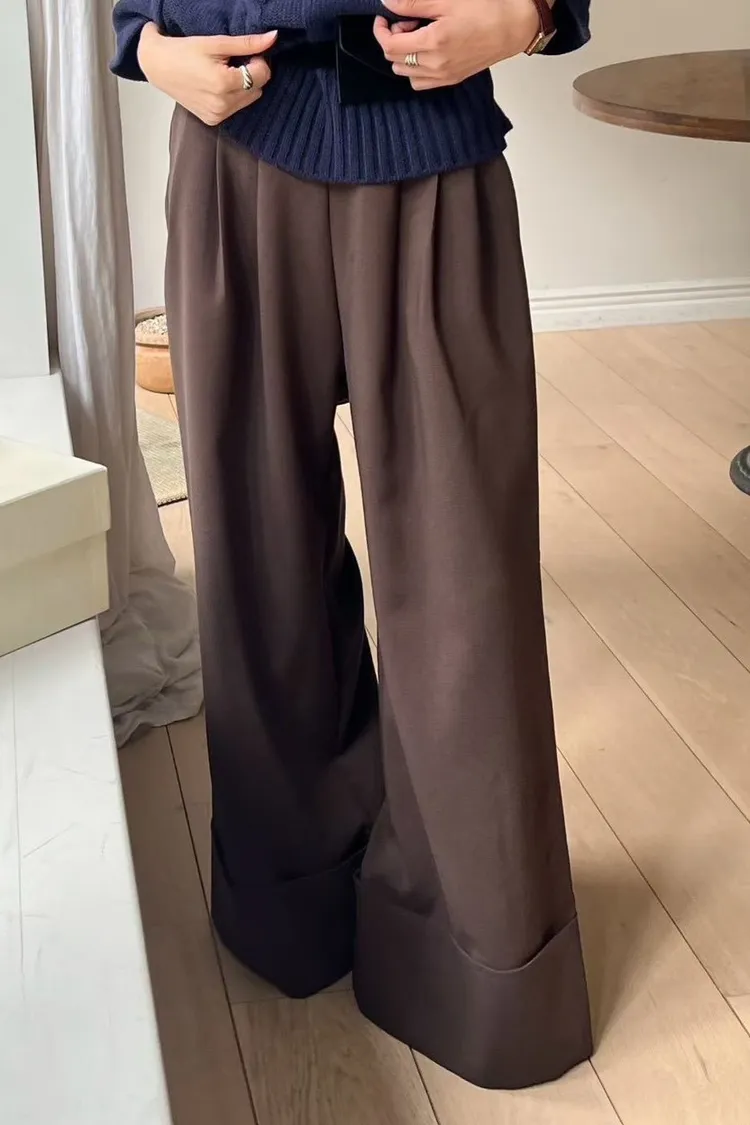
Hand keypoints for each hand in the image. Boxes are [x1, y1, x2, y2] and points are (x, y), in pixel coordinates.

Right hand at [137, 23, 276, 125]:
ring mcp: (217, 116)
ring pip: (249, 100)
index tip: (246, 52)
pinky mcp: (212, 121)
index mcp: (224, 85)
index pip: (263, 75)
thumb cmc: (183, 51)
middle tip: (233, 61)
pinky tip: (217, 85)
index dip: (259, 61)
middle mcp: (222, 105)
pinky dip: (233, 96)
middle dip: (252, 74)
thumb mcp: (216, 43)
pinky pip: (235, 108)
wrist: (157, 66)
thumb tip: (273, 38)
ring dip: (243, 86)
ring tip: (224, 72)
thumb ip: (247, 43)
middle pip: (258, 89)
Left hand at [374, 0, 540, 90]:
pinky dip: (415, 69)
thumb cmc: (487, 9)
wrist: (514, 26)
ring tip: (418, 35)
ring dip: (403, 55)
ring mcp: (444, 76)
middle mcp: (436, 65)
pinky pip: (421, 82)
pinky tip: (425, 51)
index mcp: (433, 43)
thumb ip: (414, 3)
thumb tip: (387, 2)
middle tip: (409, 20)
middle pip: (394, 61)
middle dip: (394, 39)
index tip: (384, 17)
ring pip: (406, 74)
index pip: (390, 46)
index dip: (381, 30)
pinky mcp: (452, 79)